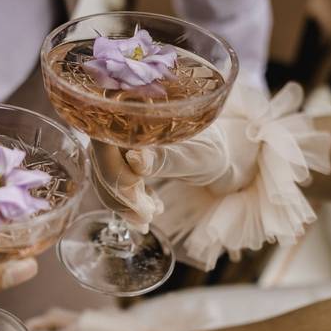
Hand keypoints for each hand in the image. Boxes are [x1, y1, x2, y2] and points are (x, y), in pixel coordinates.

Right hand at [93, 83, 330, 268]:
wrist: (229, 154)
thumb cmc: (217, 150)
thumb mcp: (196, 156)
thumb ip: (165, 158)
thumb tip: (135, 160)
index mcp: (135, 111)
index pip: (104, 145)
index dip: (115, 177)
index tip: (138, 203)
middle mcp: (122, 120)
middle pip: (102, 162)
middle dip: (120, 195)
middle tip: (145, 219)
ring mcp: (121, 138)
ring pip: (105, 174)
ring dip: (122, 202)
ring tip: (149, 218)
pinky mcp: (125, 154)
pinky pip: (114, 179)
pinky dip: (127, 200)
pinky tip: (148, 212)